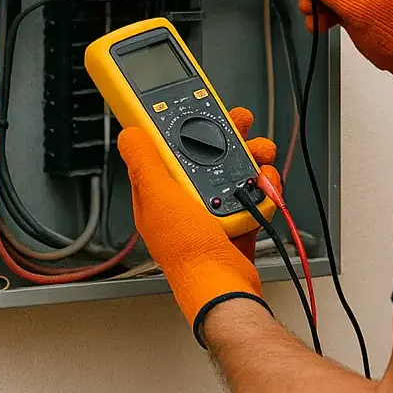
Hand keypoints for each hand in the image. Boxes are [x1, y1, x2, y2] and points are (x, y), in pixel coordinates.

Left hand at [117, 106, 280, 343]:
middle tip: (242, 123)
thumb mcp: (160, 198)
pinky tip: (264, 185)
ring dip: (252, 157)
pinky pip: (253, 189)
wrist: (225, 286)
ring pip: (234, 166)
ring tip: (260, 156)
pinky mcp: (237, 217)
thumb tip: (129, 133)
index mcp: (160, 191)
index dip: (182, 123)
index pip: (167, 145)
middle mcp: (185, 197)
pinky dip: (263, 184)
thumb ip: (145, 162)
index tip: (197, 106)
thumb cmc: (189, 252)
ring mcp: (212, 207)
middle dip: (228, 135)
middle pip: (206, 150)